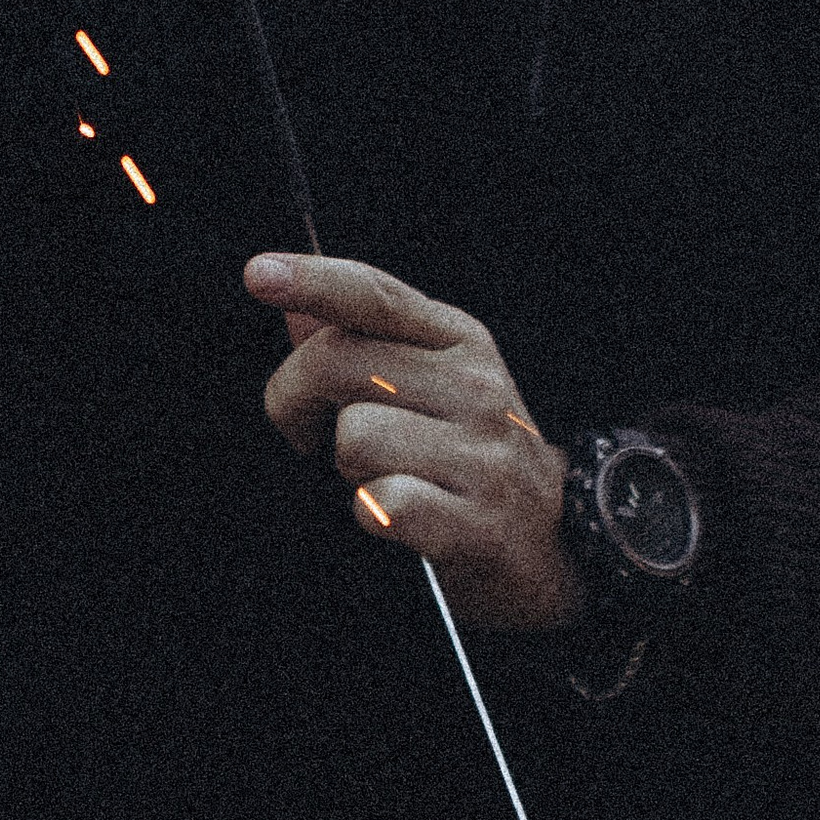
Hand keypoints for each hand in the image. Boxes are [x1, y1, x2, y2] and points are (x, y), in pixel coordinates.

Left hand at [246, 253, 587, 632]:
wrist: (561, 545)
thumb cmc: (473, 458)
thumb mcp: (431, 386)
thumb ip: (364, 343)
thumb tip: (294, 308)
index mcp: (456, 341)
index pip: (375, 294)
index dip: (313, 279)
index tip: (258, 274)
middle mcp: (473, 385)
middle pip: (338, 362)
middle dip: (293, 402)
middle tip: (306, 436)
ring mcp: (482, 454)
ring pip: (353, 435)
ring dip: (346, 468)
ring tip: (378, 479)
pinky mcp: (479, 522)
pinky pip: (385, 501)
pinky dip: (373, 512)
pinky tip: (396, 515)